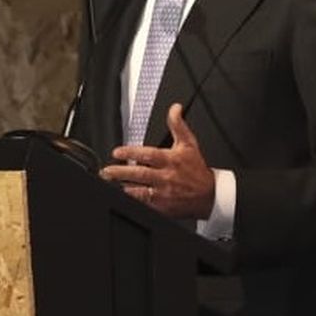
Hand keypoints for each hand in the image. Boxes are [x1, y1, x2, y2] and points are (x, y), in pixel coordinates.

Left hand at [100, 103, 215, 218]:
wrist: (209, 195)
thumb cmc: (196, 169)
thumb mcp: (189, 143)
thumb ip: (178, 125)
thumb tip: (174, 108)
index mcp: (171, 160)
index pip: (148, 155)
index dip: (131, 153)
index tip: (117, 152)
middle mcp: (166, 177)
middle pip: (139, 174)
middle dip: (120, 172)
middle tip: (106, 170)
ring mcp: (163, 194)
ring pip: (139, 191)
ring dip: (123, 187)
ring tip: (110, 183)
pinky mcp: (162, 207)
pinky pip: (144, 205)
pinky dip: (133, 201)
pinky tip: (123, 197)